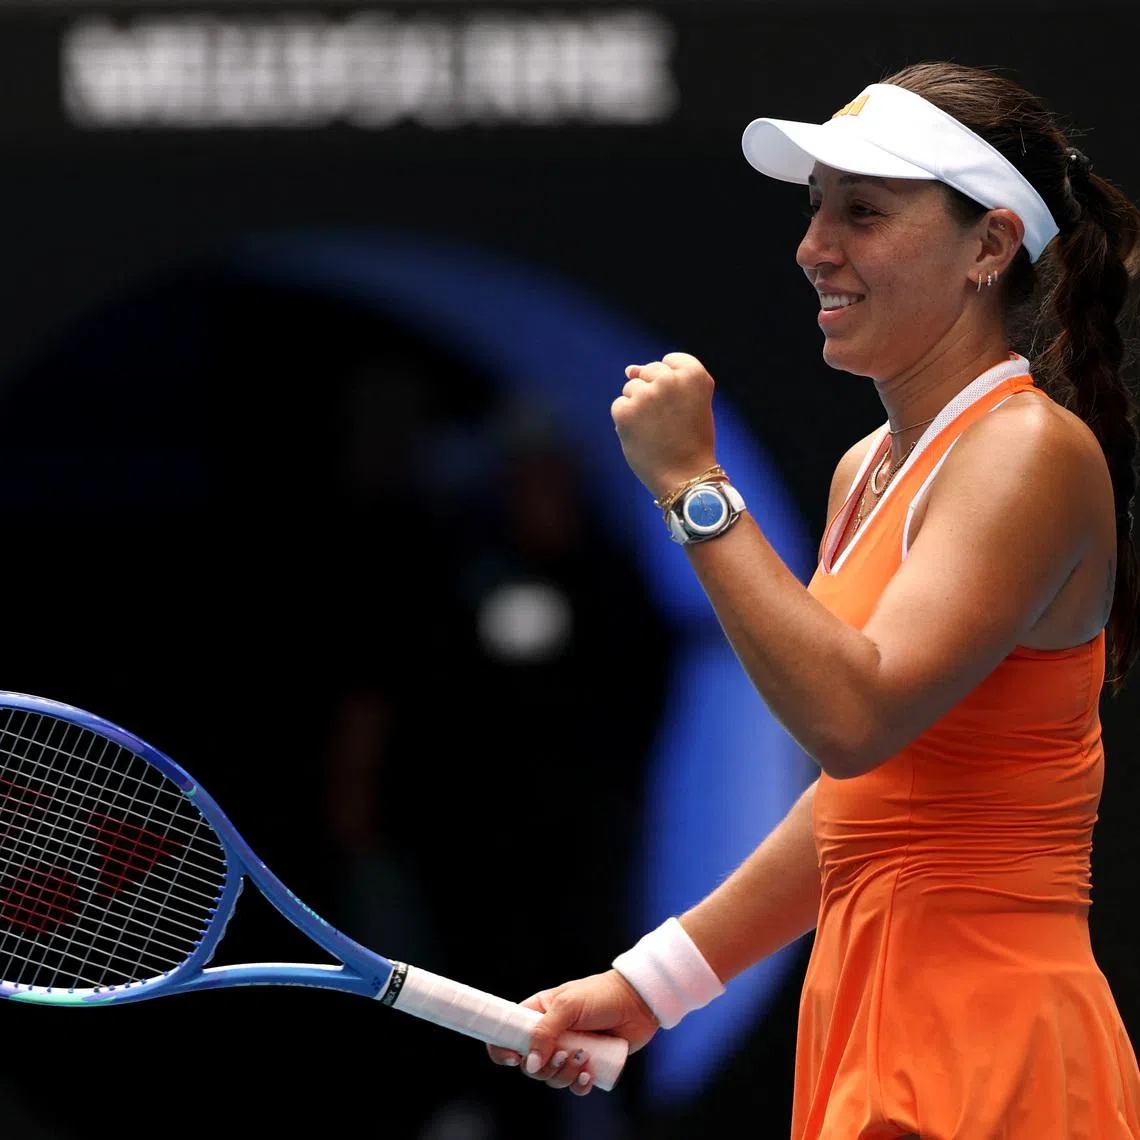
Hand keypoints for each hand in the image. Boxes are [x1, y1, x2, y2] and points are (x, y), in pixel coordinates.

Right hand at [486, 969, 659, 1094]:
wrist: (637, 1002)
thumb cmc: (600, 994)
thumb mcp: (568, 1005)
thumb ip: (545, 1032)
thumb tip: (530, 1063)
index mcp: (538, 1014)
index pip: (507, 1034)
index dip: (502, 1049)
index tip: (514, 1058)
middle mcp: (550, 1035)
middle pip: (530, 1064)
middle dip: (545, 1066)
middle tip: (565, 1053)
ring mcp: (568, 1051)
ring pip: (551, 1077)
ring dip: (564, 1075)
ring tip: (583, 1058)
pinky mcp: (587, 1065)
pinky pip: (573, 1085)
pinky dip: (578, 1084)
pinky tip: (590, 1074)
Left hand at [611, 351, 717, 498]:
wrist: (685, 477)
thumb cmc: (690, 440)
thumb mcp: (690, 404)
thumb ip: (666, 380)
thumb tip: (629, 369)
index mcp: (694, 375)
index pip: (670, 361)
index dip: (673, 385)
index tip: (681, 406)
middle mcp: (670, 380)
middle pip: (649, 371)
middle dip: (653, 394)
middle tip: (669, 422)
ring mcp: (646, 395)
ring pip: (631, 388)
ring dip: (639, 407)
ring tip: (657, 430)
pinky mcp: (625, 411)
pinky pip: (619, 406)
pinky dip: (627, 421)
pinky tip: (643, 436)